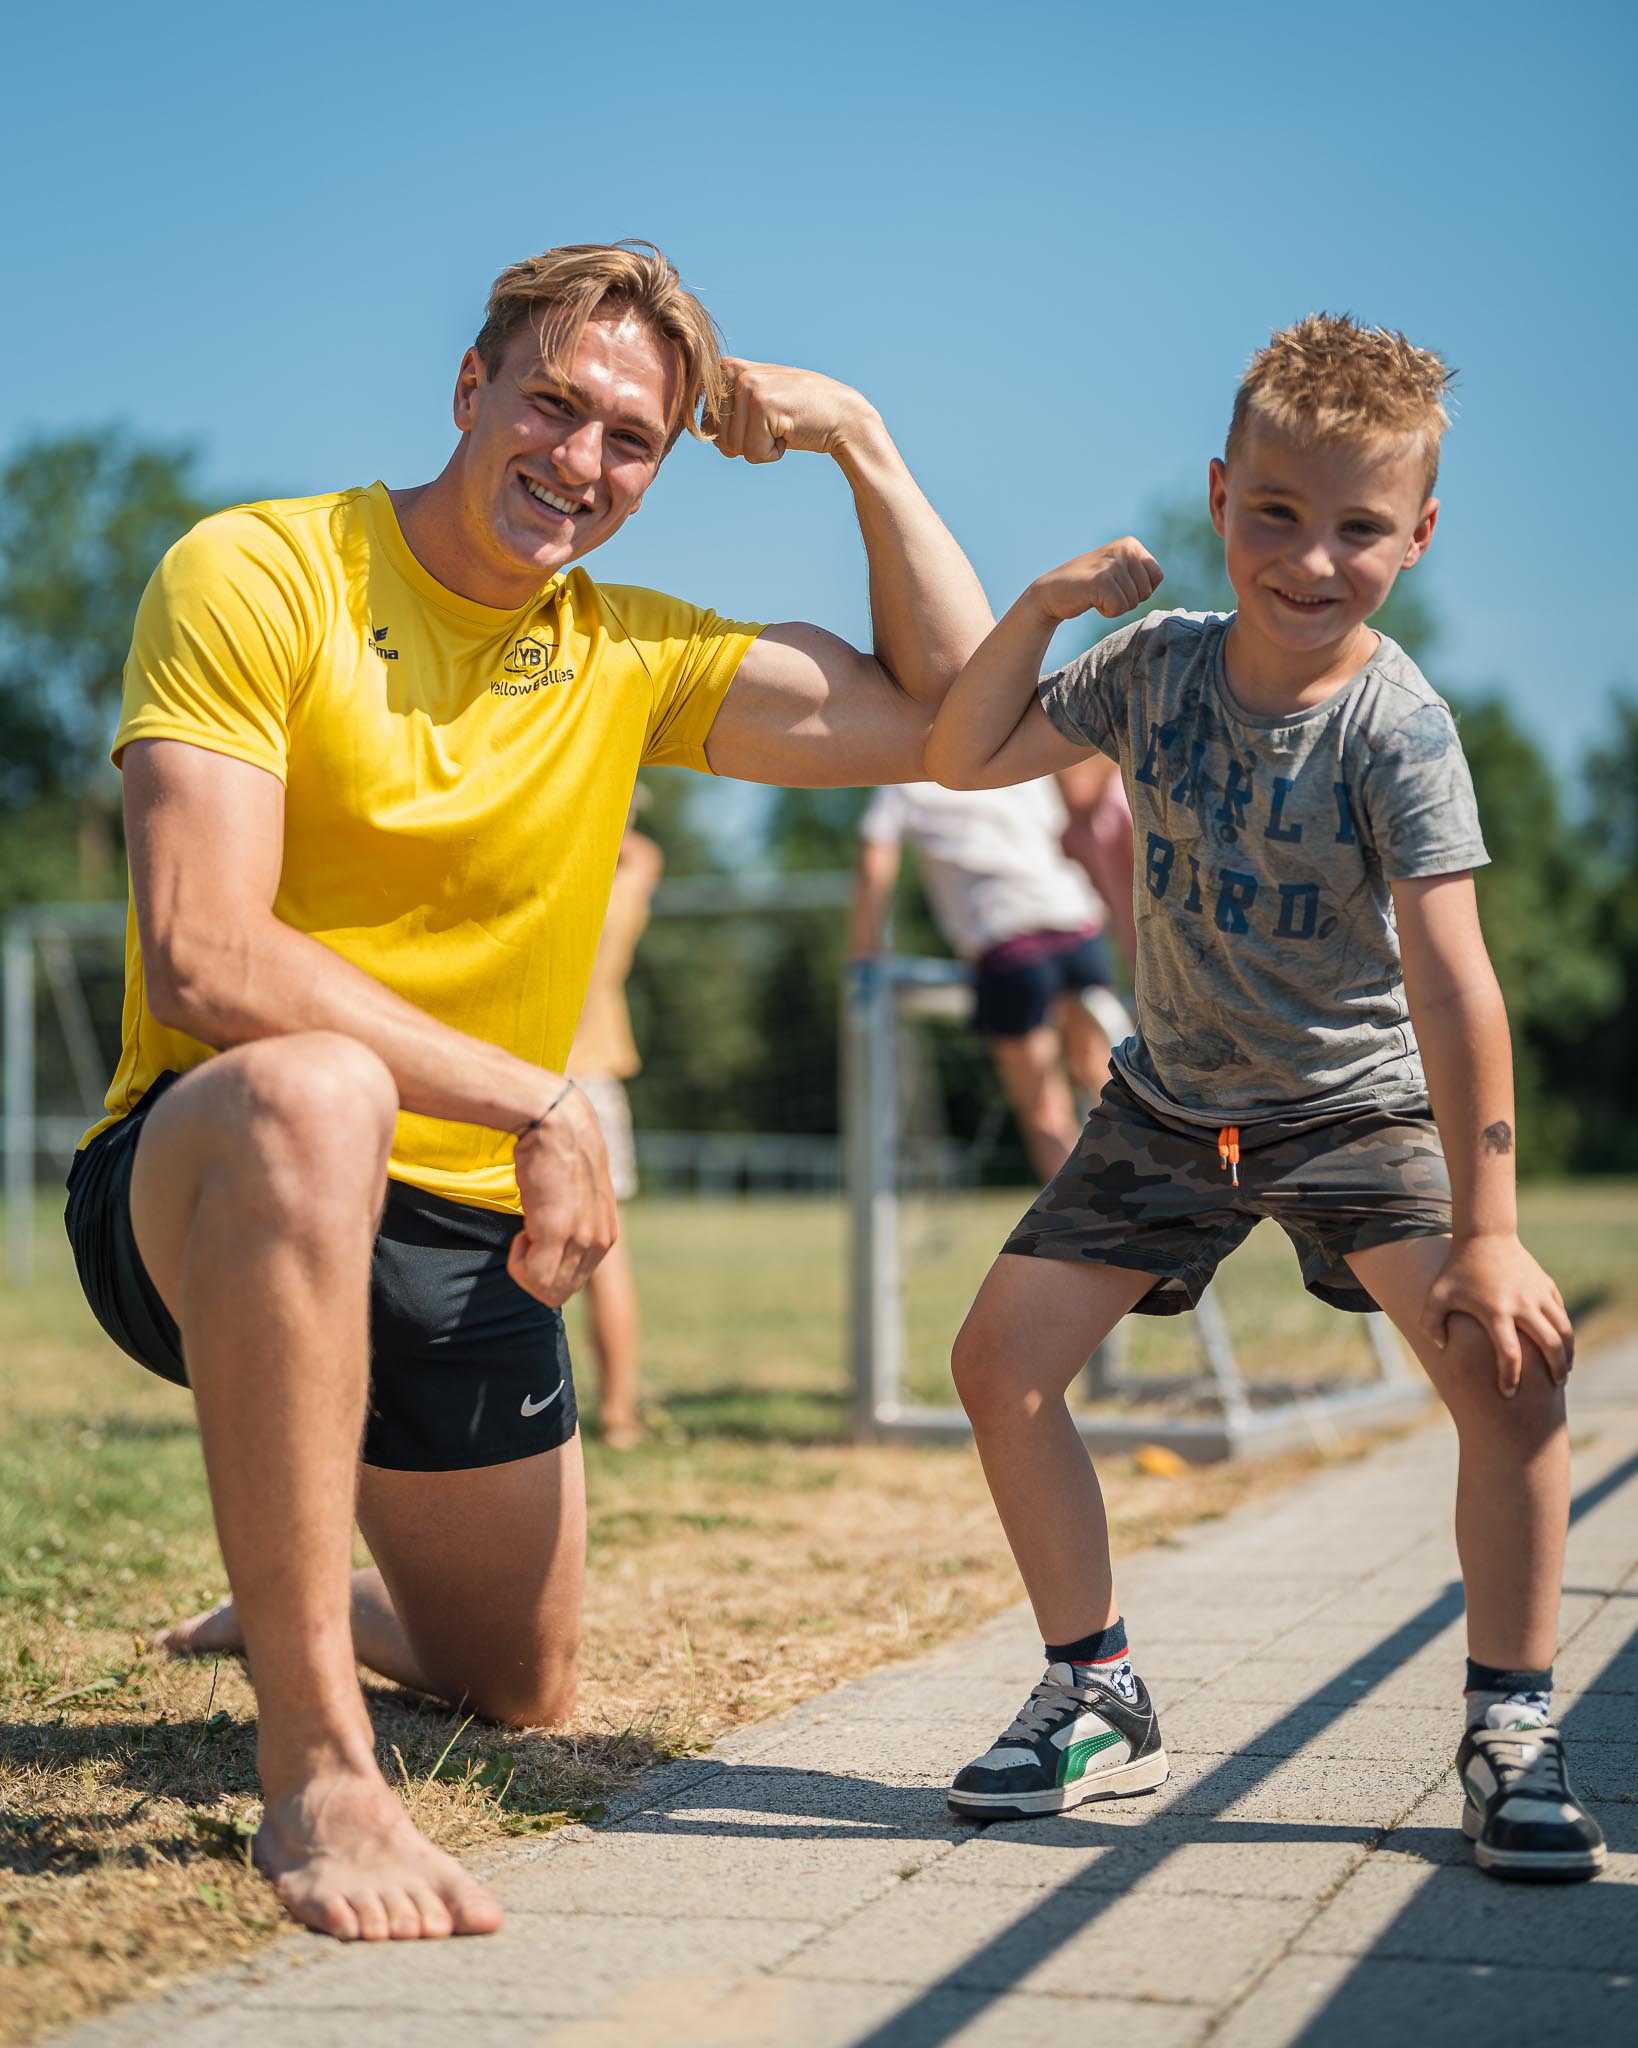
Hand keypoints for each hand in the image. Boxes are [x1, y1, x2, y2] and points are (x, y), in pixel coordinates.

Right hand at [507, 1085, 618, 1306]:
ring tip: (524, 1231)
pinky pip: (534, 1276)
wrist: (555, 1119)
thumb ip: (576, 1219)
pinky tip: (520, 1231)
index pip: (575, 1281)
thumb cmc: (558, 1151)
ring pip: (547, 1289)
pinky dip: (517, 1262)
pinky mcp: (558, 1231)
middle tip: (525, 1239)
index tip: (536, 1238)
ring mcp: (582, 1237)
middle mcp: (600, 1240)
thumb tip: (552, 1238)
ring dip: (524, 1267)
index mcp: (606, 1234)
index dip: (547, 1268)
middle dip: (534, 1275)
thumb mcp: (578, 1193)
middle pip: (561, 1292)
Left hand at [709, 358, 877, 464]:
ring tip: (783, 426)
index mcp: (726, 368)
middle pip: (716, 438)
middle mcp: (733, 372)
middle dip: (746, 443)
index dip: (734, 435)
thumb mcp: (756, 400)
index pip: (705, 425)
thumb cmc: (798, 414)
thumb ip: (726, 408)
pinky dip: (772, 453)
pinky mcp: (762, 405)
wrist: (842, 416)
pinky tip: (790, 432)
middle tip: (775, 424)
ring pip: (733, 448)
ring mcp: (748, 386)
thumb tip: (699, 431)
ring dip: (761, 448)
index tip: (760, 420)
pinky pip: (752, 453)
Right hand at [1029, 539, 1162, 624]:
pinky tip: (1091, 600)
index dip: (1139, 590)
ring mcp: (1112, 564)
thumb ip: (1140, 573)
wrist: (1051, 592)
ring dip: (1114, 606)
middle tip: (1104, 592)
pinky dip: (1106, 612)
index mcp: (1131, 544)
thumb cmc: (1088, 587)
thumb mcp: (1119, 571)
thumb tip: (1163, 584)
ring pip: (1132, 603)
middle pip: (1146, 592)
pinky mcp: (1101, 580)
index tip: (1117, 585)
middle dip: (1127, 600)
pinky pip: (1118, 609)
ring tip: (1096, 594)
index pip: (1157, 577)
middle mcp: (1124, 549)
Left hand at [1421, 1234, 1574, 1394]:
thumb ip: (1431, 1324)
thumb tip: (1441, 1348)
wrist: (1485, 1234)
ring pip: (1563, 1330)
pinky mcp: (1546, 1285)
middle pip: (1549, 1344)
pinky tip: (1561, 1345)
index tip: (1508, 1393)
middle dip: (1555, 1370)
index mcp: (1495, 1311)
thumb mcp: (1436, 1295)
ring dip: (1567, 1353)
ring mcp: (1538, 1294)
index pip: (1509, 1353)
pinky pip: (1561, 1314)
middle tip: (1555, 1387)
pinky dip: (1564, 1332)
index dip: (1510, 1377)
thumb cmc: (1457, 1269)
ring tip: (1564, 1371)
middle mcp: (1521, 1304)